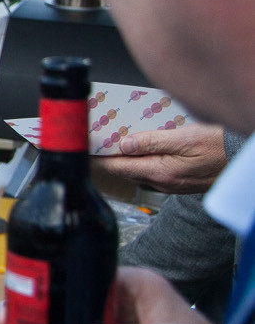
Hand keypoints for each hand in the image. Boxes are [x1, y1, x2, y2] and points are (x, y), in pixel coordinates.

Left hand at [93, 124, 226, 193]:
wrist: (245, 158)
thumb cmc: (221, 146)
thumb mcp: (185, 138)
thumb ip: (153, 141)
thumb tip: (124, 144)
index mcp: (161, 172)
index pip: (118, 167)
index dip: (98, 158)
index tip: (85, 150)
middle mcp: (165, 183)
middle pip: (127, 171)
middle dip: (110, 157)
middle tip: (97, 142)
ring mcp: (174, 184)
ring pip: (140, 172)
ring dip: (127, 159)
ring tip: (116, 143)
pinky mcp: (182, 182)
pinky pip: (155, 172)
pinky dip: (144, 161)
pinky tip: (144, 149)